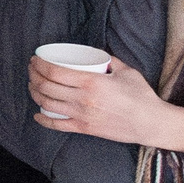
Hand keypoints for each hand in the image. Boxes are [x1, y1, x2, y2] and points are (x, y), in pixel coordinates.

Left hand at [26, 52, 183, 149]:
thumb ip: (110, 60)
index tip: (35, 60)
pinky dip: (43, 120)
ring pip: (47, 104)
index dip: (40, 65)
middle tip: (32, 70)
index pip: (55, 72)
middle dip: (34, 76)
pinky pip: (57, 126)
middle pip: (47, 86)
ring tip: (33, 86)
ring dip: (35, 93)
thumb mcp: (126, 71)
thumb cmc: (141, 95)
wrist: (151, 123)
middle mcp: (83, 99)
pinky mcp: (84, 129)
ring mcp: (82, 115)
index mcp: (92, 82)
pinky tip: (38, 113)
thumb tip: (95, 53)